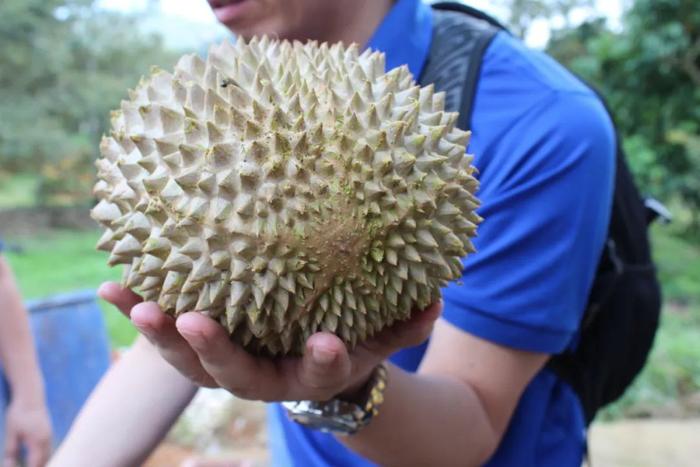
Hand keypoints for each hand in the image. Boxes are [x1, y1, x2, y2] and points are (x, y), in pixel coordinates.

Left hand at [3, 399, 51, 466]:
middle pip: (45, 461)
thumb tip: (9, 465)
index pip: (35, 464)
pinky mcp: (48, 432)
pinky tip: (35, 460)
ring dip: (42, 463)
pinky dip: (43, 457)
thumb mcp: (11, 433)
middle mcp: (46, 440)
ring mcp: (49, 435)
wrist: (30, 396)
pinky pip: (48, 449)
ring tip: (31, 466)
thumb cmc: (18, 413)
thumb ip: (11, 450)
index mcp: (37, 441)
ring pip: (48, 455)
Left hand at [98, 282, 441, 401]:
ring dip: (160, 332)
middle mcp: (259, 377)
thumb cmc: (344, 341)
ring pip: (187, 359)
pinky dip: (139, 308)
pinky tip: (114, 283)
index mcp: (306, 375)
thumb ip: (404, 323)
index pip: (317, 373)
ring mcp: (223, 362)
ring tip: (134, 300)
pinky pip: (167, 331)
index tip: (326, 342)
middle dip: (213, 349)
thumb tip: (438, 299)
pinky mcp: (200, 344)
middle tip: (193, 320)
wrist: (303, 362)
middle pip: (232, 373)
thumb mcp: (376, 337)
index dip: (323, 360)